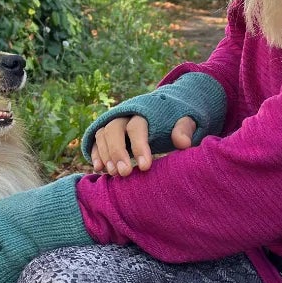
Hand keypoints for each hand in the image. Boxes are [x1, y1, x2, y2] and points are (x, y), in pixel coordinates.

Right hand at [75, 73, 225, 172]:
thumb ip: (185, 128)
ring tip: (113, 174)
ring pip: (102, 134)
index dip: (139, 146)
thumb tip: (183, 143)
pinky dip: (95, 153)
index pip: (137, 127)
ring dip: (105, 154)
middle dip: (117, 152)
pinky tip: (99, 169)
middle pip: (114, 129)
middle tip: (124, 173)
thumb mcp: (186, 119)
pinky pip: (96, 140)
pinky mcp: (107, 132)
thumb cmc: (175, 119)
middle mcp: (125, 114)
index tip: (144, 167)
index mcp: (144, 111)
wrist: (164, 108)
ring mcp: (114, 122)